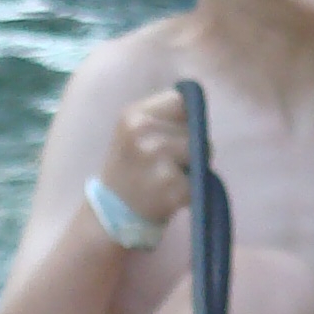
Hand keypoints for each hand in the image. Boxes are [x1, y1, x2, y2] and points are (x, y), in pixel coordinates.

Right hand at [95, 88, 193, 231]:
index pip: (180, 101)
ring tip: (169, 177)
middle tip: (168, 163)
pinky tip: (171, 194)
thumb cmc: (130, 166)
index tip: (176, 132)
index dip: (185, 117)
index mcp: (133, 116)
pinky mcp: (171, 187)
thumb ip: (163, 116)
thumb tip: (199, 111)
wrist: (112, 212)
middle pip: (195, 129)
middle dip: (192, 145)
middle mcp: (142, 134)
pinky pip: (200, 181)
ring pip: (202, 153)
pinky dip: (193, 189)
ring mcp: (157, 160)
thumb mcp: (134, 131)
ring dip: (195, 167)